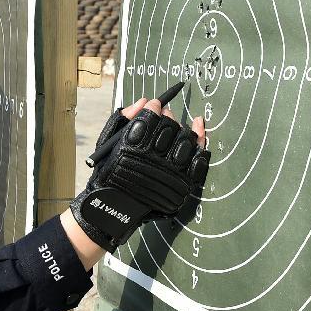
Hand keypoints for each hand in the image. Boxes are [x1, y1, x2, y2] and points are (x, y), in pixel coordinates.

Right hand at [69, 93, 209, 251]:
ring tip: (176, 130)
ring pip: (186, 139)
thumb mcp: (109, 143)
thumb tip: (144, 102)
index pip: (151, 117)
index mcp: (133, 146)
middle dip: (167, 118)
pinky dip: (201, 144)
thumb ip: (125, 119)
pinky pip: (200, 159)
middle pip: (170, 126)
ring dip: (182, 129)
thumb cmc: (109, 173)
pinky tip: (200, 131)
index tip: (154, 105)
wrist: (115, 208)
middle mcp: (154, 158)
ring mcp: (172, 172)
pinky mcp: (184, 184)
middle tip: (164, 118)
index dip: (154, 108)